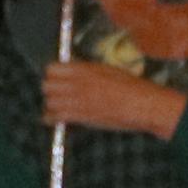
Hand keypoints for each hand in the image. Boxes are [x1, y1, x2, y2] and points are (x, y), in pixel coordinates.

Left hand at [40, 60, 187, 139]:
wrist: (141, 105)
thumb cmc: (130, 86)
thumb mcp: (107, 70)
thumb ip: (87, 70)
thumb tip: (73, 68)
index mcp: (84, 69)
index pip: (52, 68)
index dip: (52, 74)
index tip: (56, 78)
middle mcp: (77, 83)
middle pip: (46, 86)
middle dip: (49, 90)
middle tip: (56, 94)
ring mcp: (77, 100)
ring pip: (49, 102)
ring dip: (51, 105)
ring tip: (57, 107)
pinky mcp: (80, 117)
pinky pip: (55, 117)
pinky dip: (51, 119)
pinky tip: (53, 119)